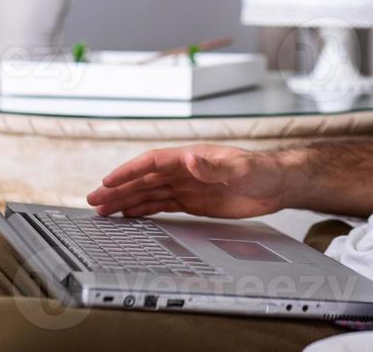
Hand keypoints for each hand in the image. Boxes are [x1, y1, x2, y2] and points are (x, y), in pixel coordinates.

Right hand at [86, 143, 289, 218]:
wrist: (278, 184)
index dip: (129, 171)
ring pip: (149, 192)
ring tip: (102, 210)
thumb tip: (191, 160)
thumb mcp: (243, 169)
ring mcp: (187, 186)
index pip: (152, 162)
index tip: (109, 180)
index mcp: (192, 157)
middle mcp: (185, 170)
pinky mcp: (193, 201)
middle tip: (94, 200)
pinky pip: (161, 204)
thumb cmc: (263, 170)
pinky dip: (143, 210)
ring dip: (125, 200)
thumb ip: (216, 166)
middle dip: (118, 189)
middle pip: (144, 178)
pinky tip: (128, 216)